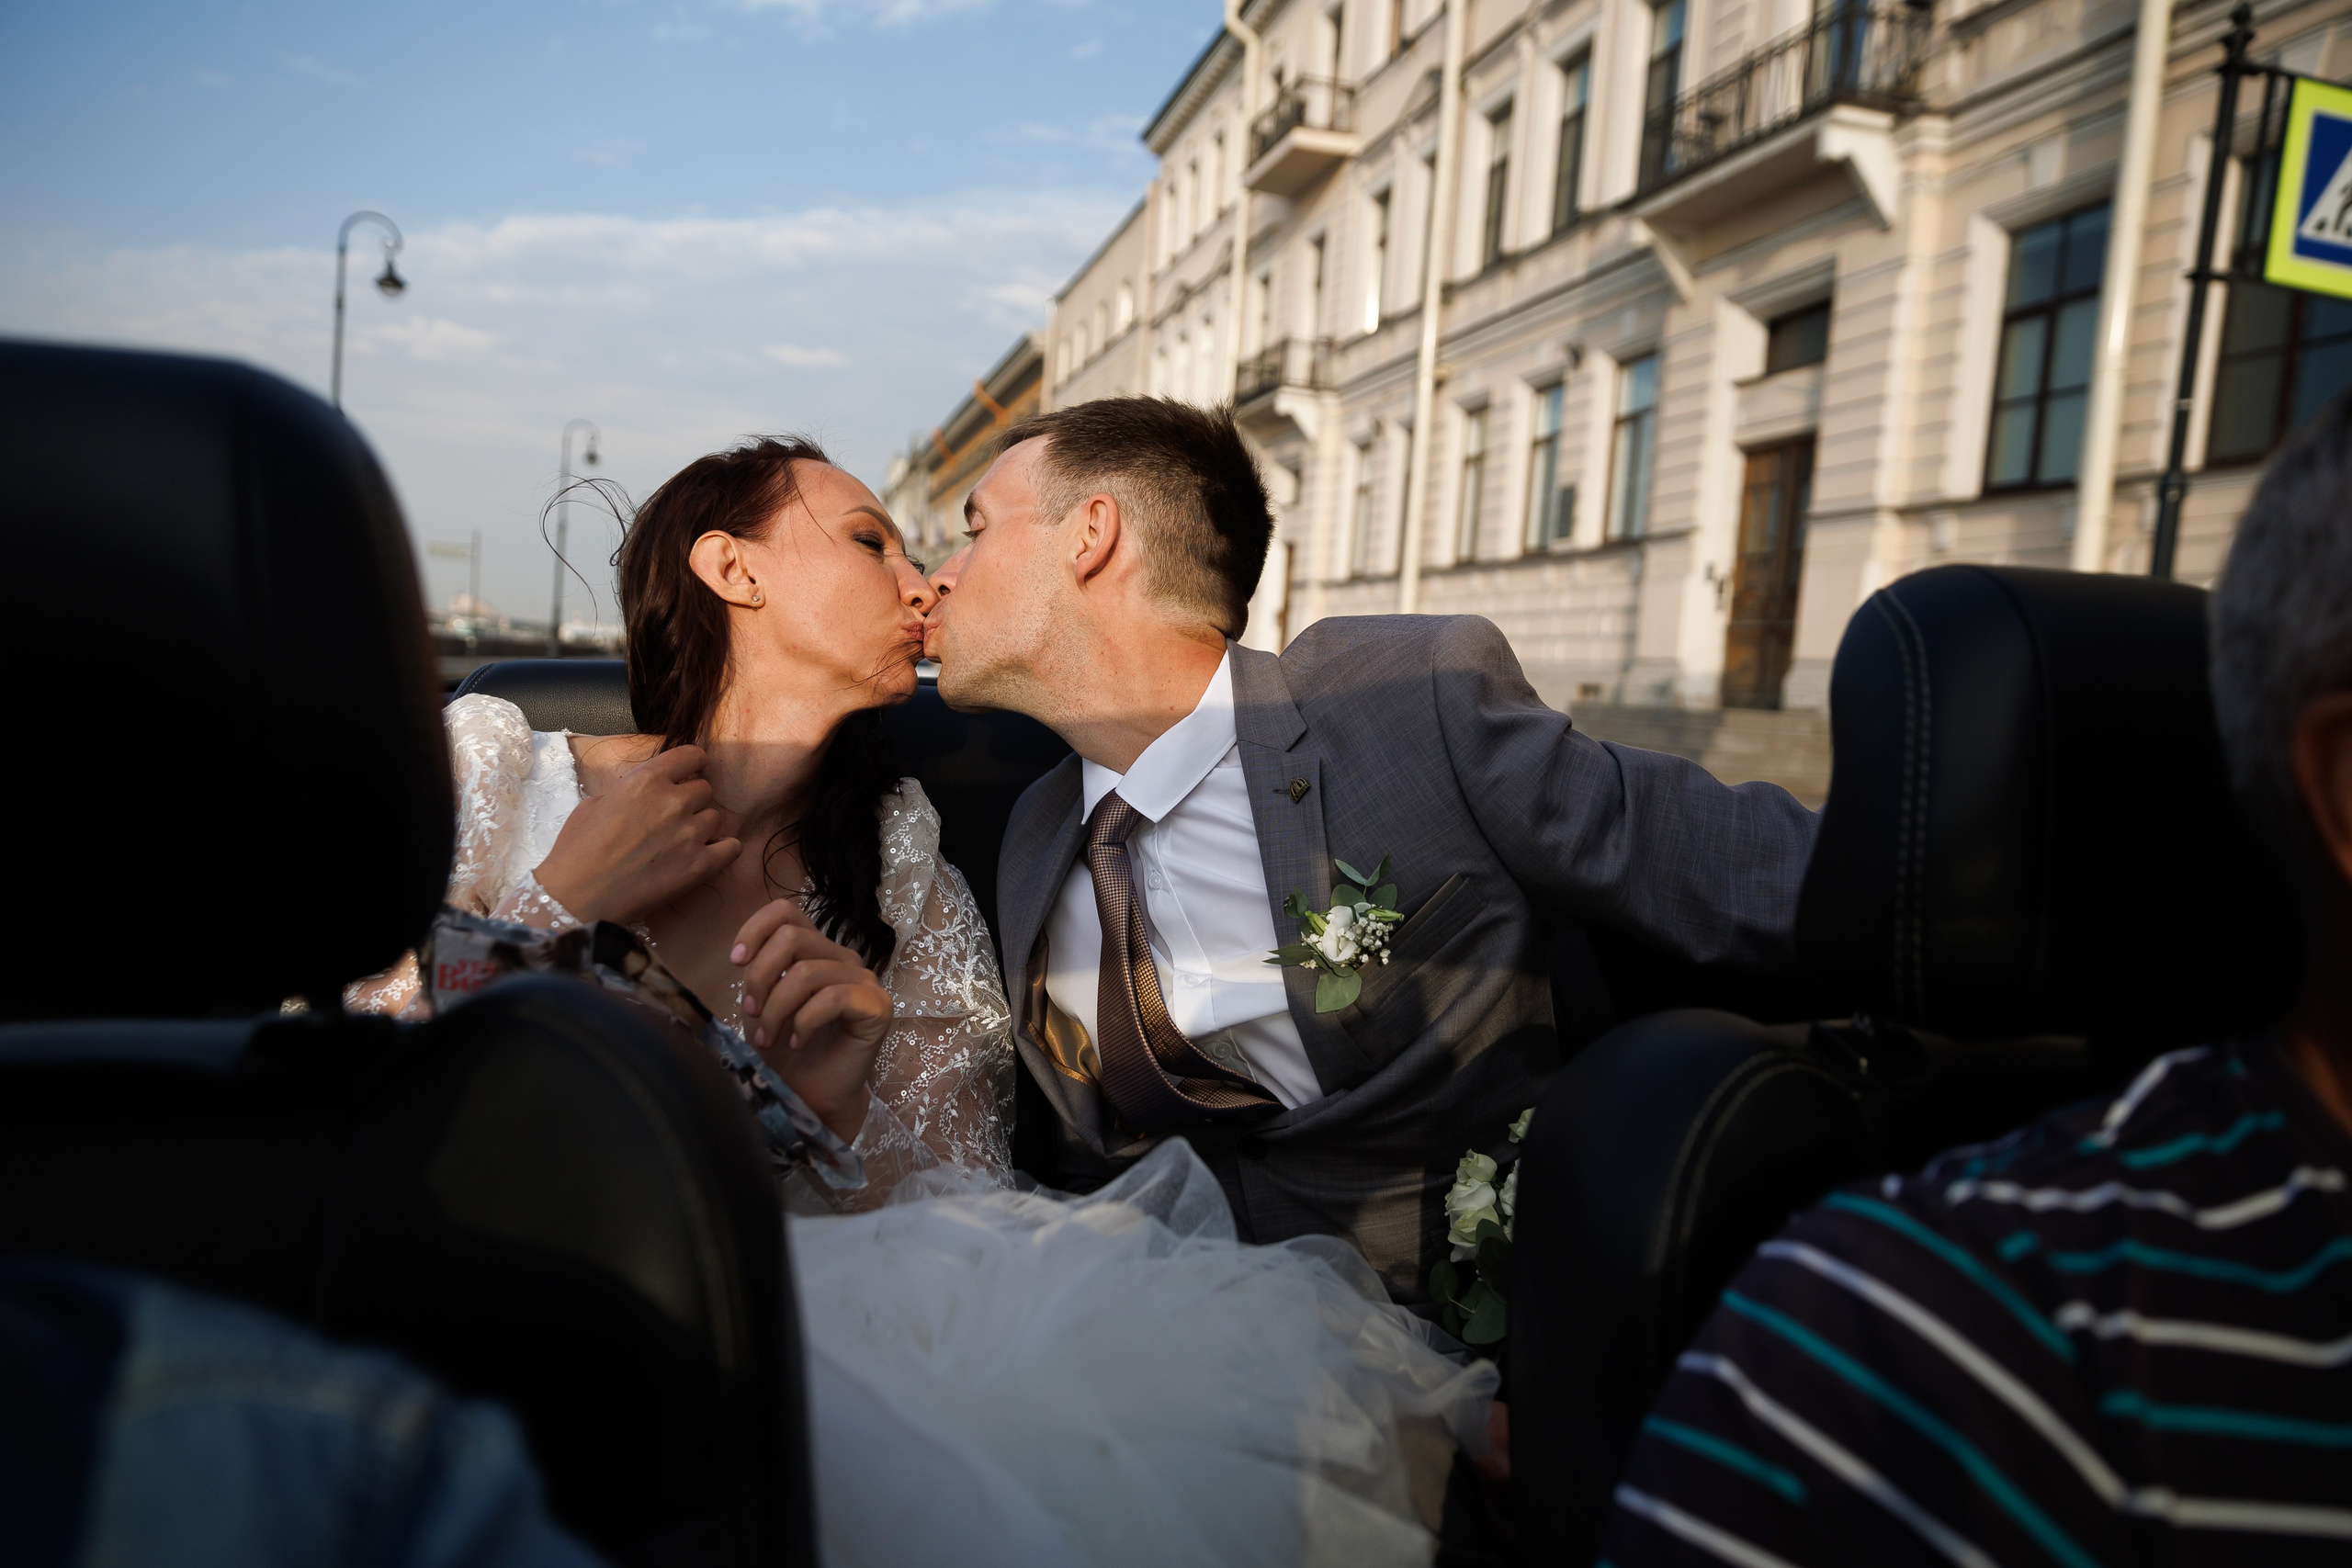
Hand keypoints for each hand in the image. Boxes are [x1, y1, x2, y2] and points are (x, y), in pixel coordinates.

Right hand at [533, 745, 740, 924]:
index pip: (691, 756)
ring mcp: (690, 834)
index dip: (692, 764)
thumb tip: (646, 792)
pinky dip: (723, 850)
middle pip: (704, 789)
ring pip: (715, 818)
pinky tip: (709, 854)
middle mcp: (673, 802)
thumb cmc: (577, 851)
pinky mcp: (700, 866)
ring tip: (680, 842)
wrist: (577, 897)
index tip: (690, 773)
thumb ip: (628, 791)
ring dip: (701, 827)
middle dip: (691, 800)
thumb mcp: (595, 804)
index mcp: (646, 780)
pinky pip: (731, 848)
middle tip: (673, 818)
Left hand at [734, 897, 892, 1142]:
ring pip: (807, 971)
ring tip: (768, 1038)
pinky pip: (833, 998)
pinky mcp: (877, 1006)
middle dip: (760, 977)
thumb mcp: (760, 1004)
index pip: (786, 911)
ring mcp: (863, 981)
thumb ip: (758, 971)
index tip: (735, 962)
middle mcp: (842, 959)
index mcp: (815, 951)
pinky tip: (798, 1042)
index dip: (755, 929)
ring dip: (777, 1009)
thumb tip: (744, 954)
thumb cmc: (785, 1053)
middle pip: (792, 937)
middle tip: (750, 1012)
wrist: (809, 1097)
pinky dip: (805, 1022)